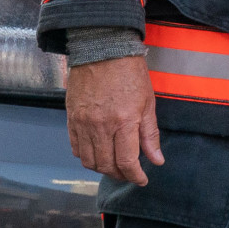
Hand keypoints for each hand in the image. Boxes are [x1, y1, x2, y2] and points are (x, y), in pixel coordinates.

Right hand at [65, 54, 163, 184]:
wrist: (103, 48)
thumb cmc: (129, 72)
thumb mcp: (148, 102)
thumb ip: (150, 134)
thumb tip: (156, 160)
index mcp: (123, 121)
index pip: (126, 161)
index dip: (135, 176)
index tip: (142, 179)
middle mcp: (100, 126)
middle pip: (106, 165)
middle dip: (120, 175)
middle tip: (129, 173)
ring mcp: (83, 123)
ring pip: (88, 160)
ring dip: (102, 168)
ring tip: (114, 166)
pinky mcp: (71, 118)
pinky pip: (75, 147)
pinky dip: (86, 156)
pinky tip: (97, 154)